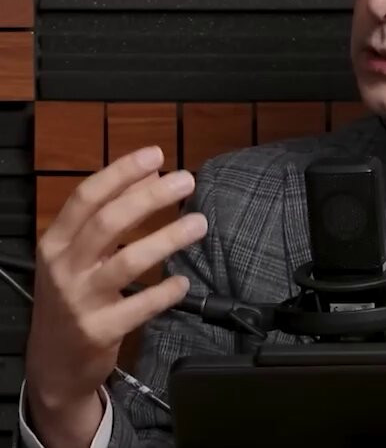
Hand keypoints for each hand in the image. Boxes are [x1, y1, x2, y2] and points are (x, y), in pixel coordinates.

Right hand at [25, 146, 207, 447]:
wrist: (53, 363)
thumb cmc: (73, 294)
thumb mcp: (81, 252)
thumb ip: (113, 210)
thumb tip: (153, 170)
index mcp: (57, 241)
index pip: (87, 196)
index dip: (122, 172)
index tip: (157, 154)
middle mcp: (64, 267)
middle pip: (109, 222)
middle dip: (150, 197)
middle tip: (187, 180)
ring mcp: (80, 300)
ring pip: (127, 261)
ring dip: (167, 238)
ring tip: (199, 223)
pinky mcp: (99, 331)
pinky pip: (138, 307)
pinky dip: (164, 292)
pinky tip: (184, 282)